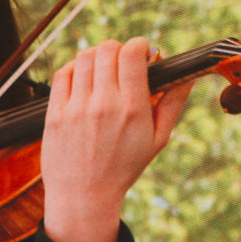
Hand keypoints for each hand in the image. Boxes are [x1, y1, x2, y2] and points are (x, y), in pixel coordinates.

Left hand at [39, 37, 193, 241]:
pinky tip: (82, 77)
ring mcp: (74, 108)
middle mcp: (101, 104)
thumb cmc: (123, 168)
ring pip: (83, 58)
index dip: (139, 46)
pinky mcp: (53, 115)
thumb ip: (173, 104)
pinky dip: (73, 68)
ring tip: (102, 68)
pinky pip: (61, 75)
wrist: (83, 195)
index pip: (132, 53)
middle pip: (106, 50)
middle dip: (118, 48)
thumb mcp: (158, 139)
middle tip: (122, 61)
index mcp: (131, 108)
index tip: (142, 54)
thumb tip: (187, 76)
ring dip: (96, 56)